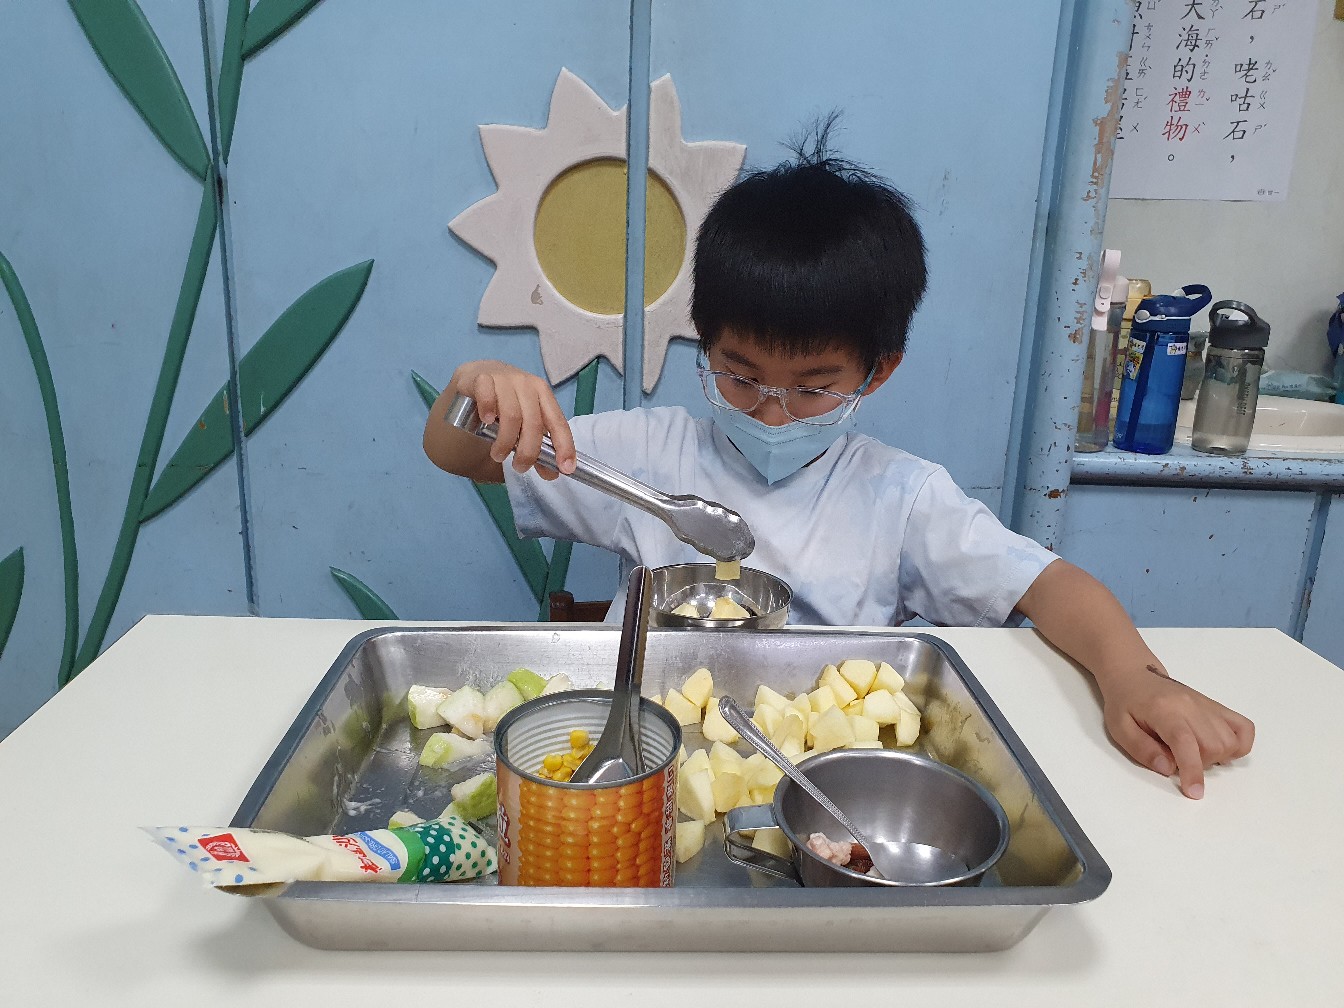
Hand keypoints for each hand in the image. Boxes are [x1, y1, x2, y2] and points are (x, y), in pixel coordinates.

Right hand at [453, 360, 575, 479]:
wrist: (477, 376)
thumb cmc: (504, 403)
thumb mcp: (523, 423)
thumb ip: (537, 448)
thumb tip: (553, 474)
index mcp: (542, 394)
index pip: (558, 422)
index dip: (564, 446)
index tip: (566, 469)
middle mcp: (526, 384)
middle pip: (534, 423)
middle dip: (528, 452)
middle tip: (519, 467)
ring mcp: (504, 379)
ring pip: (511, 414)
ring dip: (505, 441)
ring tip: (498, 455)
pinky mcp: (481, 378)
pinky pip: (487, 395)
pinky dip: (488, 410)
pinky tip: (486, 421)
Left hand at [1099, 664, 1253, 798]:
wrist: (1135, 675)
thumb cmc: (1125, 703)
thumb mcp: (1120, 728)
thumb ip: (1142, 750)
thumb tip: (1168, 769)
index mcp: (1163, 710)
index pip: (1185, 742)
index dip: (1192, 770)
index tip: (1194, 792)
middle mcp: (1190, 705)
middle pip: (1213, 745)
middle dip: (1199, 765)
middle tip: (1177, 758)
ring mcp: (1207, 705)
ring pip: (1230, 740)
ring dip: (1217, 757)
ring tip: (1193, 752)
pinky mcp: (1217, 707)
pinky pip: (1244, 727)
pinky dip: (1239, 745)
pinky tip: (1218, 749)